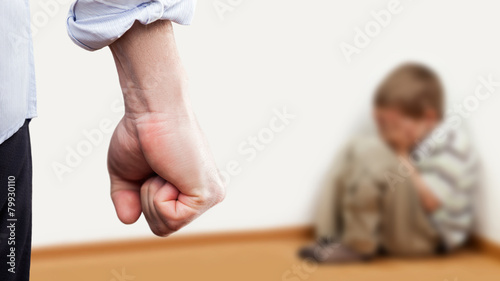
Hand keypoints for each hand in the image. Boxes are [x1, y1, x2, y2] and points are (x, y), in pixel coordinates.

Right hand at [107, 20, 223, 235]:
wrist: (152, 111)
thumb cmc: (141, 134)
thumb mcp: (127, 173)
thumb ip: (127, 199)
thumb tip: (129, 220)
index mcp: (191, 191)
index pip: (161, 221)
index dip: (142, 198)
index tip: (151, 166)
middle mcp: (206, 196)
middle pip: (163, 227)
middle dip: (146, 199)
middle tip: (157, 167)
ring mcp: (210, 197)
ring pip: (166, 226)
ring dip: (151, 196)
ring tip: (163, 167)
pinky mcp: (208, 195)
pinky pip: (171, 218)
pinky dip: (158, 196)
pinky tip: (170, 172)